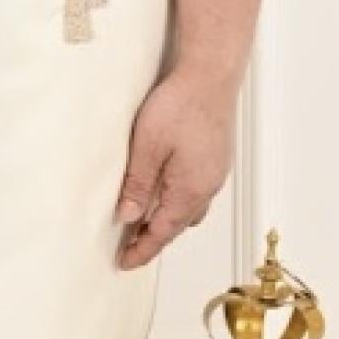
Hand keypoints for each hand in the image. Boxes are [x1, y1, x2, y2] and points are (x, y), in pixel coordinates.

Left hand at [114, 65, 237, 269]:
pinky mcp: (214, 159)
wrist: (211, 75)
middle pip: (177, 225)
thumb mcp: (148, 148)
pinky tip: (162, 195)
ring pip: (187, 210)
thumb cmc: (180, 106)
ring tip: (142, 225)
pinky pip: (194, 193)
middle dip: (153, 239)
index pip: (162, 232)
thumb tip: (127, 217)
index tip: (124, 263)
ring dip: (166, 221)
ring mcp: (214, 174)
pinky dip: (176, 203)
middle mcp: (207, 187)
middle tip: (129, 249)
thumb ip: (138, 185)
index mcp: (190, 191)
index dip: (142, 250)